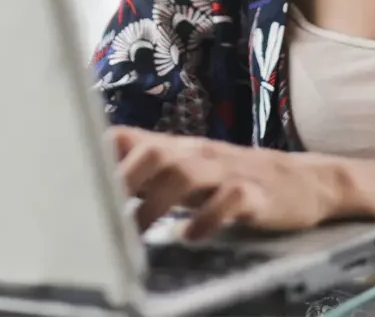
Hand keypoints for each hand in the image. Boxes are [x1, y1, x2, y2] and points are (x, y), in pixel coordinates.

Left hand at [109, 126, 346, 241]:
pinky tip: (191, 236)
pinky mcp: (256, 194)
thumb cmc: (236, 180)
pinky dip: (207, 218)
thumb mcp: (190, 171)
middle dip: (123, 182)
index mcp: (178, 149)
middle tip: (101, 215)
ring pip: (185, 173)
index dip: (97, 156)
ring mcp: (228, 171)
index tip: (68, 181)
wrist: (306, 181)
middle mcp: (199, 154)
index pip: (128, 138)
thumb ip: (148, 172)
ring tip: (137, 234)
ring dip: (155, 204)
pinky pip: (229, 200)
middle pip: (153, 152)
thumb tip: (93, 183)